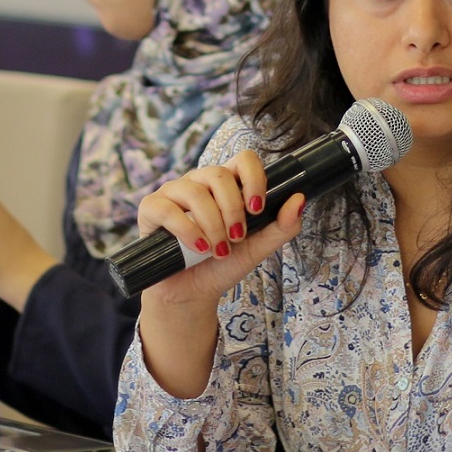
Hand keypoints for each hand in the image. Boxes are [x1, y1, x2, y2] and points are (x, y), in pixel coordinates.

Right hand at [134, 149, 305, 310]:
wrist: (192, 293)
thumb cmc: (223, 265)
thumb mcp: (258, 247)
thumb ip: (282, 226)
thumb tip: (300, 198)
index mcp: (227, 184)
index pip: (244, 159)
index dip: (254, 178)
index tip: (257, 209)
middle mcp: (199, 182)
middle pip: (219, 174)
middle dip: (233, 210)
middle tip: (236, 238)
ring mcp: (173, 192)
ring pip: (195, 192)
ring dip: (212, 224)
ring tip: (217, 250)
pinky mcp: (151, 208)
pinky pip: (168, 209)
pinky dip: (187, 230)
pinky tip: (198, 248)